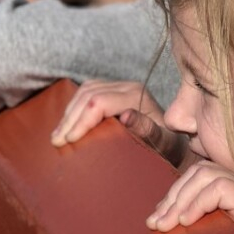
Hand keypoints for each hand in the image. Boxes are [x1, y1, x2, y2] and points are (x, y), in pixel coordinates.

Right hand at [51, 80, 188, 165]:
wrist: (177, 142)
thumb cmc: (170, 146)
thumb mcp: (164, 142)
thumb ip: (147, 130)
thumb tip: (126, 116)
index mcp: (137, 96)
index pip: (99, 102)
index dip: (81, 121)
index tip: (69, 142)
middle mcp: (127, 86)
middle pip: (88, 94)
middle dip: (70, 118)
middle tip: (57, 141)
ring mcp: (120, 87)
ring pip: (85, 91)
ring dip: (69, 112)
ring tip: (58, 135)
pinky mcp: (114, 92)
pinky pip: (87, 93)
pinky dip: (74, 108)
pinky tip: (67, 126)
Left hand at [148, 162, 233, 233]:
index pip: (203, 178)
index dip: (177, 197)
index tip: (160, 224)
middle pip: (200, 172)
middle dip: (172, 196)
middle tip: (156, 225)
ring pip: (206, 175)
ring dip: (179, 198)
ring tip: (167, 226)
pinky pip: (220, 188)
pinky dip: (198, 202)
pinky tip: (187, 223)